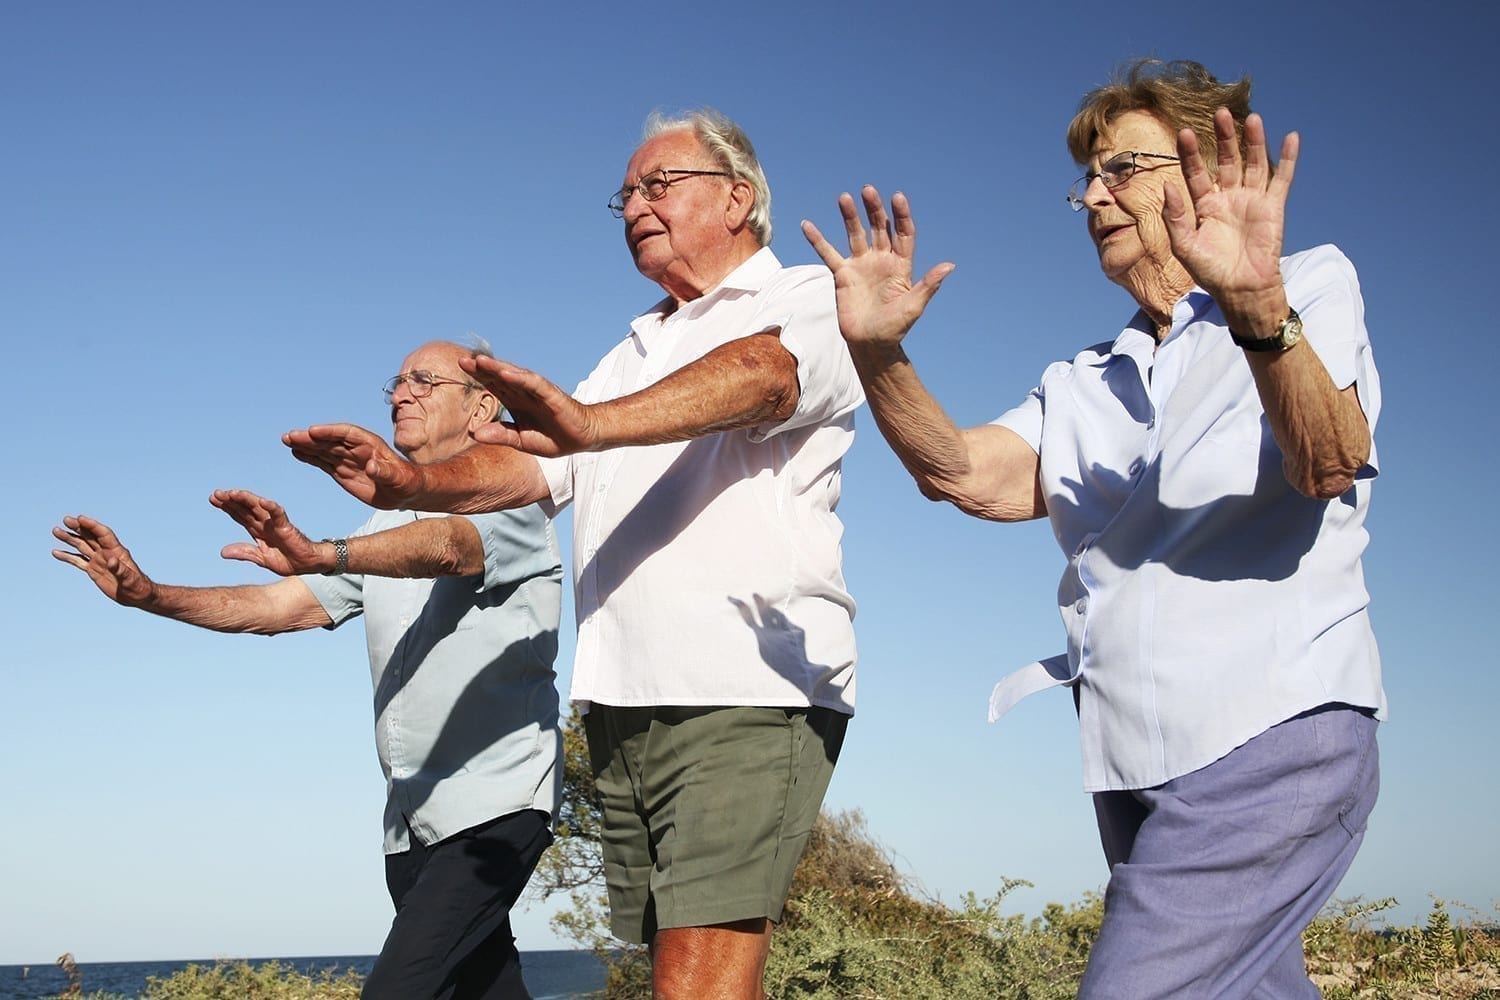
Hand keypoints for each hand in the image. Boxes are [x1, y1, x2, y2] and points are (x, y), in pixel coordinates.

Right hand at [51, 515, 156, 606]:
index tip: (80, 518)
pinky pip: (77, 561)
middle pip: (90, 536)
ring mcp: (98, 560)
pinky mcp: (93, 570)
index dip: (92, 525)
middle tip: (65, 520)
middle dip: (79, 527)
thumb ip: (121, 570)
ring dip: (69, 538)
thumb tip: (111, 560)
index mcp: (117, 551)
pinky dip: (67, 556)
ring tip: (56, 531)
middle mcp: (106, 552)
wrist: (136, 595)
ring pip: (81, 546)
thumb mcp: (130, 579)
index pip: (103, 534)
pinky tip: (56, 552)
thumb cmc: (137, 586)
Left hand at [211, 489, 329, 575]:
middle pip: (245, 508)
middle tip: (217, 494)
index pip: (239, 515)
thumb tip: (223, 552)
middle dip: (231, 500)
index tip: (212, 499)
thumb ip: (245, 553)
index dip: (227, 507)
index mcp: (258, 530)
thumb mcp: (262, 559)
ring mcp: (275, 524)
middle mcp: (264, 524)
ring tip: (232, 493)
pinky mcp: (286, 527)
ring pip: (258, 507)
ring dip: (246, 499)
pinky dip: (272, 508)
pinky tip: (263, 502)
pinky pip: (279, 515)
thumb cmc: (288, 560)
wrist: (308, 565)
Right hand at [282, 423, 419, 508]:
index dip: (330, 432)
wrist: (406, 491)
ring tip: (287, 440)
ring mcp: (348, 459)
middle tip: (290, 436)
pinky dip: (310, 456)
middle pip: (330, 440)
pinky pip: (323, 461)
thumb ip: (385, 472)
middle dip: (311, 438)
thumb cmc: (407, 481)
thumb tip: (372, 466)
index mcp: (371, 445)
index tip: (312, 431)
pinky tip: (296, 452)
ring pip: (323, 449)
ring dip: (306, 444)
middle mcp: (356, 449)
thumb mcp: (399, 478)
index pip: (347, 434)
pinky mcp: (342, 471)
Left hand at [463, 354, 601, 455]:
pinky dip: (519, 377)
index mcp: (516, 401)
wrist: (583, 438)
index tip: (458, 370)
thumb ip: (500, 435)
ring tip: (479, 361)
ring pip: (514, 375)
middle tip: (461, 360)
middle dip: (482, 368)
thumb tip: (475, 433)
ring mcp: (538, 391)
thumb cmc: (554, 438)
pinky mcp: (551, 394)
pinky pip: (533, 383)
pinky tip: (506, 373)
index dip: (477, 378)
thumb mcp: (521, 441)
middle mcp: (525, 392)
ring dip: (497, 367)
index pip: (493, 386)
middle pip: (500, 376)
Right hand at [801, 186, 953, 348]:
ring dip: (850, 216)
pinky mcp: (842, 274)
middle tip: (868, 190)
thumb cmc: (895, 327)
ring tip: (844, 198)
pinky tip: (807, 225)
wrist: (869, 344)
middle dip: (874, 209)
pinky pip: (828, 253)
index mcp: (900, 265)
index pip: (902, 233)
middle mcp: (881, 260)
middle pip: (878, 227)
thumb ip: (928, 284)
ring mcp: (861, 265)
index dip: (901, 216)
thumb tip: (949, 266)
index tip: (898, 198)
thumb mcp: (914, 306)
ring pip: (855, 234)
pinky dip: (817, 240)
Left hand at [1162, 109, 1296, 321]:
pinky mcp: (1274, 207)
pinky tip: (1290, 137)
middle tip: (1220, 112)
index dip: (1190, 154)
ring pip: (1253, 163)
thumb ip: (1175, 216)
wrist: (1241, 289)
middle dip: (1223, 137)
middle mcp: (1228, 197)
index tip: (1182, 133)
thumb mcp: (1184, 245)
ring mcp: (1252, 200)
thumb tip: (1168, 186)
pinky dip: (1287, 158)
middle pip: (1226, 160)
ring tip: (1250, 118)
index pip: (1195, 172)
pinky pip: (1282, 178)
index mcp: (1204, 205)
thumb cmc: (1210, 271)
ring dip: (1253, 141)